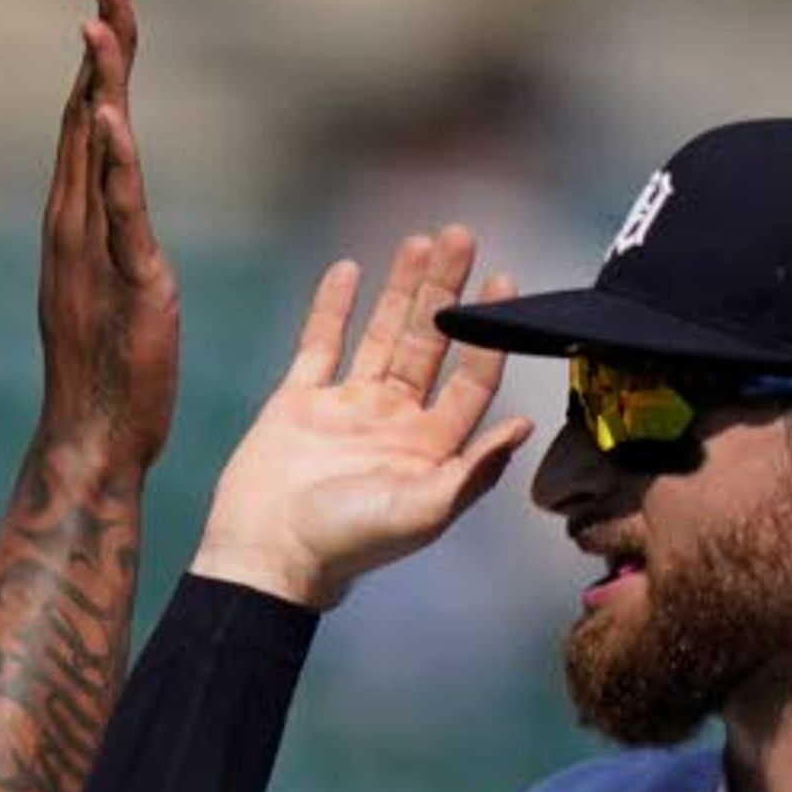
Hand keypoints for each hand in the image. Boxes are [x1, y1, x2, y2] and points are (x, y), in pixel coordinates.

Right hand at [33, 0, 178, 466]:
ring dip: (98, 85)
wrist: (92, 441)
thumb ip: (115, 239)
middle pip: (83, 118)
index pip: (88, 126)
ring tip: (101, 24)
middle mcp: (73, 227)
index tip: (108, 8)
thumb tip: (119, 206)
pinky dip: (113, 159)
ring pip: (92, 151)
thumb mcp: (120, 287)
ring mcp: (92, 251)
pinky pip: (116, 209)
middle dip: (99, 51)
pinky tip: (112, 114)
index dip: (100, 66)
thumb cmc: (111, 376)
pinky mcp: (125, 278)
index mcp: (78, 223)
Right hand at [191, 225, 533, 609]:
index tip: (503, 284)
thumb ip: (474, 469)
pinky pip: (321, 344)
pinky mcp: (300, 401)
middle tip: (463, 238)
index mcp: (430, 448)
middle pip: (430, 343)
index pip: (471, 379)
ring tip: (420, 241)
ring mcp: (348, 409)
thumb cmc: (348, 542)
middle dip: (447, 291)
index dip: (489, 333)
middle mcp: (394, 422)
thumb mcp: (424, 511)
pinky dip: (333, 307)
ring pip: (381, 335)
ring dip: (401, 289)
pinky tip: (349, 269)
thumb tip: (524, 426)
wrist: (268, 553)